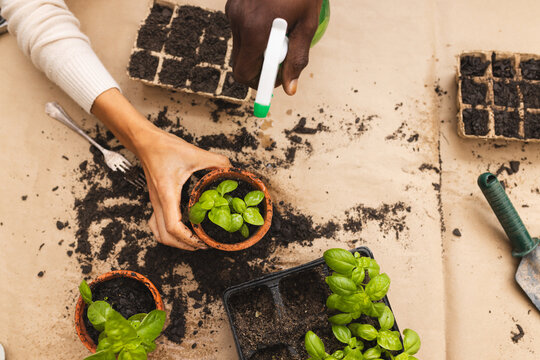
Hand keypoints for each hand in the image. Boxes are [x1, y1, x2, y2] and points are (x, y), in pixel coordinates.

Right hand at [136, 128, 230, 249]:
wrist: (145, 142)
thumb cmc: (164, 148)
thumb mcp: (194, 153)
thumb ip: (216, 161)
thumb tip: (230, 170)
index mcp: (167, 195)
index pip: (173, 227)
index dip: (188, 239)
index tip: (203, 241)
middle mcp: (158, 202)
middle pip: (165, 236)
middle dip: (184, 245)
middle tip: (202, 244)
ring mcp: (155, 202)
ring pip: (158, 233)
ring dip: (174, 242)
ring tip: (192, 241)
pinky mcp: (155, 200)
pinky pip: (156, 224)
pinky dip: (167, 232)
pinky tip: (181, 229)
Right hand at [226, 0, 321, 94]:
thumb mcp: (307, 25)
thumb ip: (297, 59)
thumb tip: (289, 90)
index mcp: (255, 30)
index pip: (243, 73)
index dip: (258, 84)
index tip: (273, 82)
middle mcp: (238, 21)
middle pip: (240, 62)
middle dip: (258, 67)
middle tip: (280, 61)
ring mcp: (232, 10)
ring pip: (240, 46)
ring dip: (257, 49)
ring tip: (280, 33)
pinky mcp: (232, 3)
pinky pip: (240, 29)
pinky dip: (254, 33)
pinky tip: (272, 19)